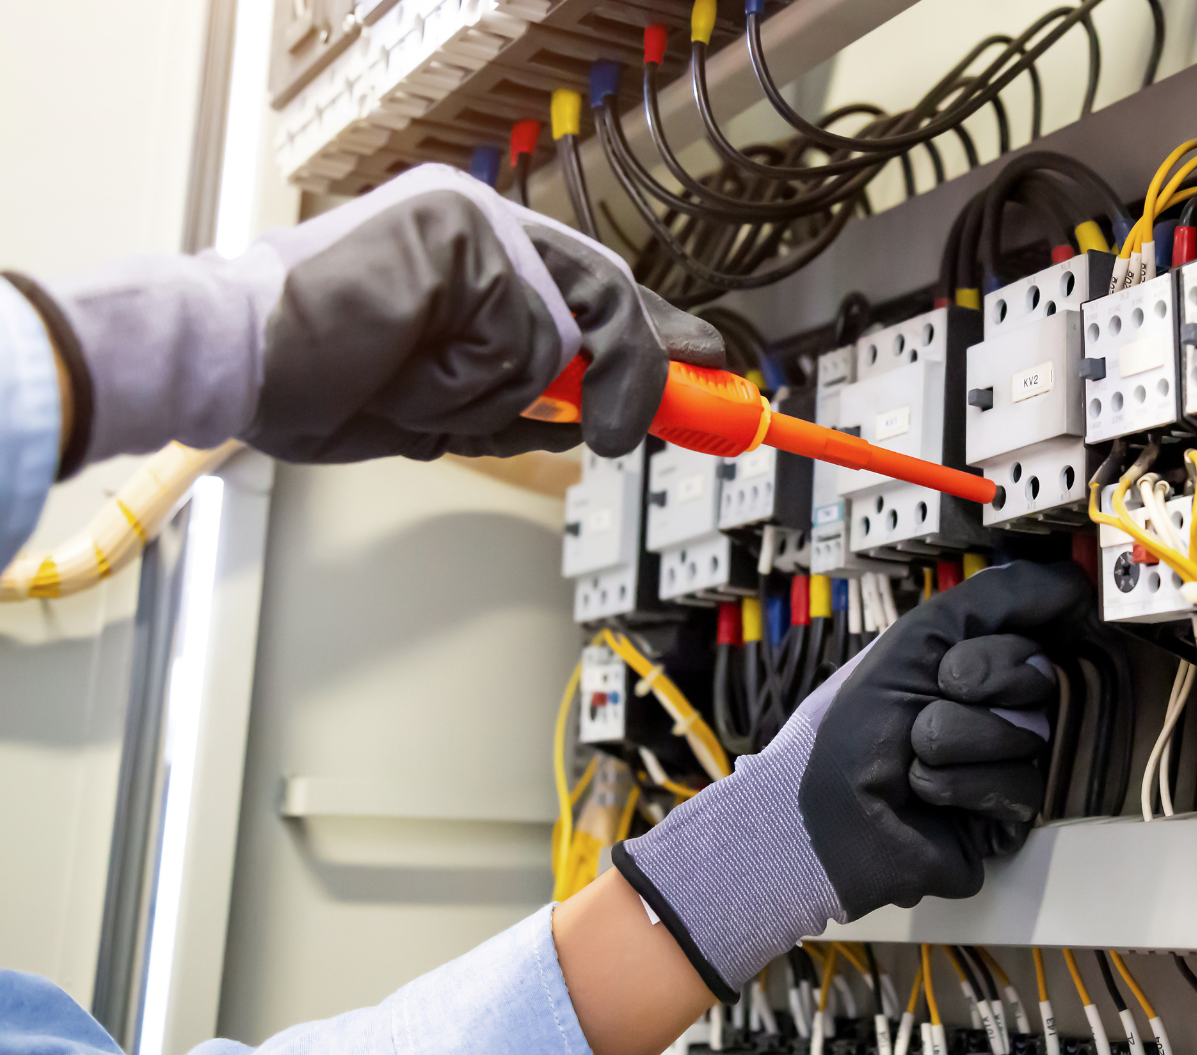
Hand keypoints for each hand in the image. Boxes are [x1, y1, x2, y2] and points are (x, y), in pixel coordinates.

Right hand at [13, 163, 722, 465]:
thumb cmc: (318, 381)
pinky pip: (520, 343)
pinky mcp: (465, 238)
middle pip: (606, 297)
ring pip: (559, 337)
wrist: (233, 361)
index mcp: (473, 255)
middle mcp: (481, 225)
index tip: (703, 366)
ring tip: (416, 389)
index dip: (653, 332)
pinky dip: (473, 381)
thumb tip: (598, 415)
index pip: (591, 287)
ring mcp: (475, 224)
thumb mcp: (449, 402)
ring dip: (500, 397)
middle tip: (641, 427)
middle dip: (639, 371)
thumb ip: (525, 397)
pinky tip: (407, 369)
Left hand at [611, 561, 1095, 999]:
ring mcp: (1012, 759)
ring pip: (1031, 733)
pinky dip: (960, 785)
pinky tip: (928, 793)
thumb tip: (1075, 582)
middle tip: (931, 698)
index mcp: (985, 656)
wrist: (826, 813)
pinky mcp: (1012, 815)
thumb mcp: (921, 635)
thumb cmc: (857, 721)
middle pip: (1039, 676)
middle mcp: (1006, 704)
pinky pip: (1020, 787)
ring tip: (916, 754)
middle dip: (973, 682)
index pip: (1044, 627)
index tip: (962, 657)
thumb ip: (999, 596)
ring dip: (956, 737)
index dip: (1001, 641)